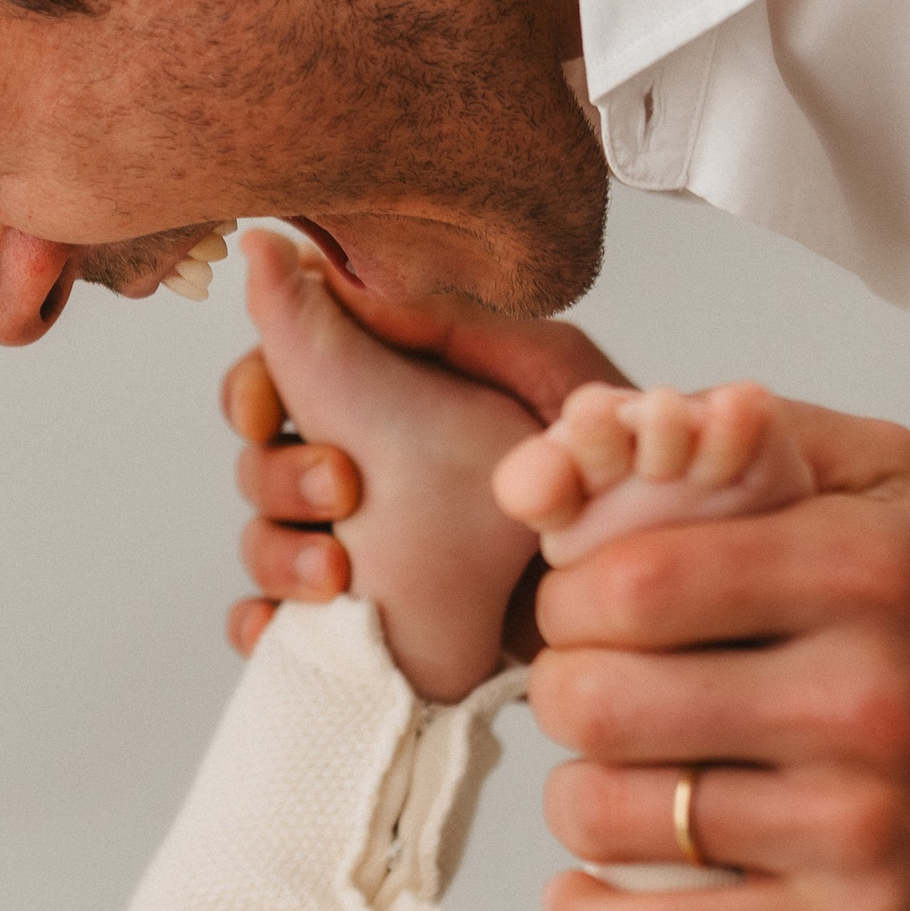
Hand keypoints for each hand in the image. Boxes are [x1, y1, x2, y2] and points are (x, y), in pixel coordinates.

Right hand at [224, 275, 627, 655]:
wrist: (655, 579)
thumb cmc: (613, 464)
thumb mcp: (546, 371)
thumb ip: (451, 318)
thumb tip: (340, 277)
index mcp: (386, 397)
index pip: (277, 379)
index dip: (254, 390)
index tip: (268, 408)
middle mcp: (361, 469)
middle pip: (258, 463)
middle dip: (279, 476)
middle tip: (343, 487)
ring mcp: (359, 551)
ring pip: (261, 544)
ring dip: (278, 556)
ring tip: (337, 575)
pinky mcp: (368, 626)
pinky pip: (280, 629)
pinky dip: (266, 629)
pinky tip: (283, 633)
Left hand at [526, 401, 909, 910]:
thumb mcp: (893, 488)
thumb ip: (755, 435)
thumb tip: (607, 430)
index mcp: (860, 573)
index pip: (628, 581)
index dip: (569, 602)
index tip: (586, 619)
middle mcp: (863, 698)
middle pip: (598, 700)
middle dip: (563, 699)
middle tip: (595, 701)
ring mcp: (859, 828)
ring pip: (613, 817)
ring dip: (577, 803)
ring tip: (615, 785)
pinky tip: (589, 891)